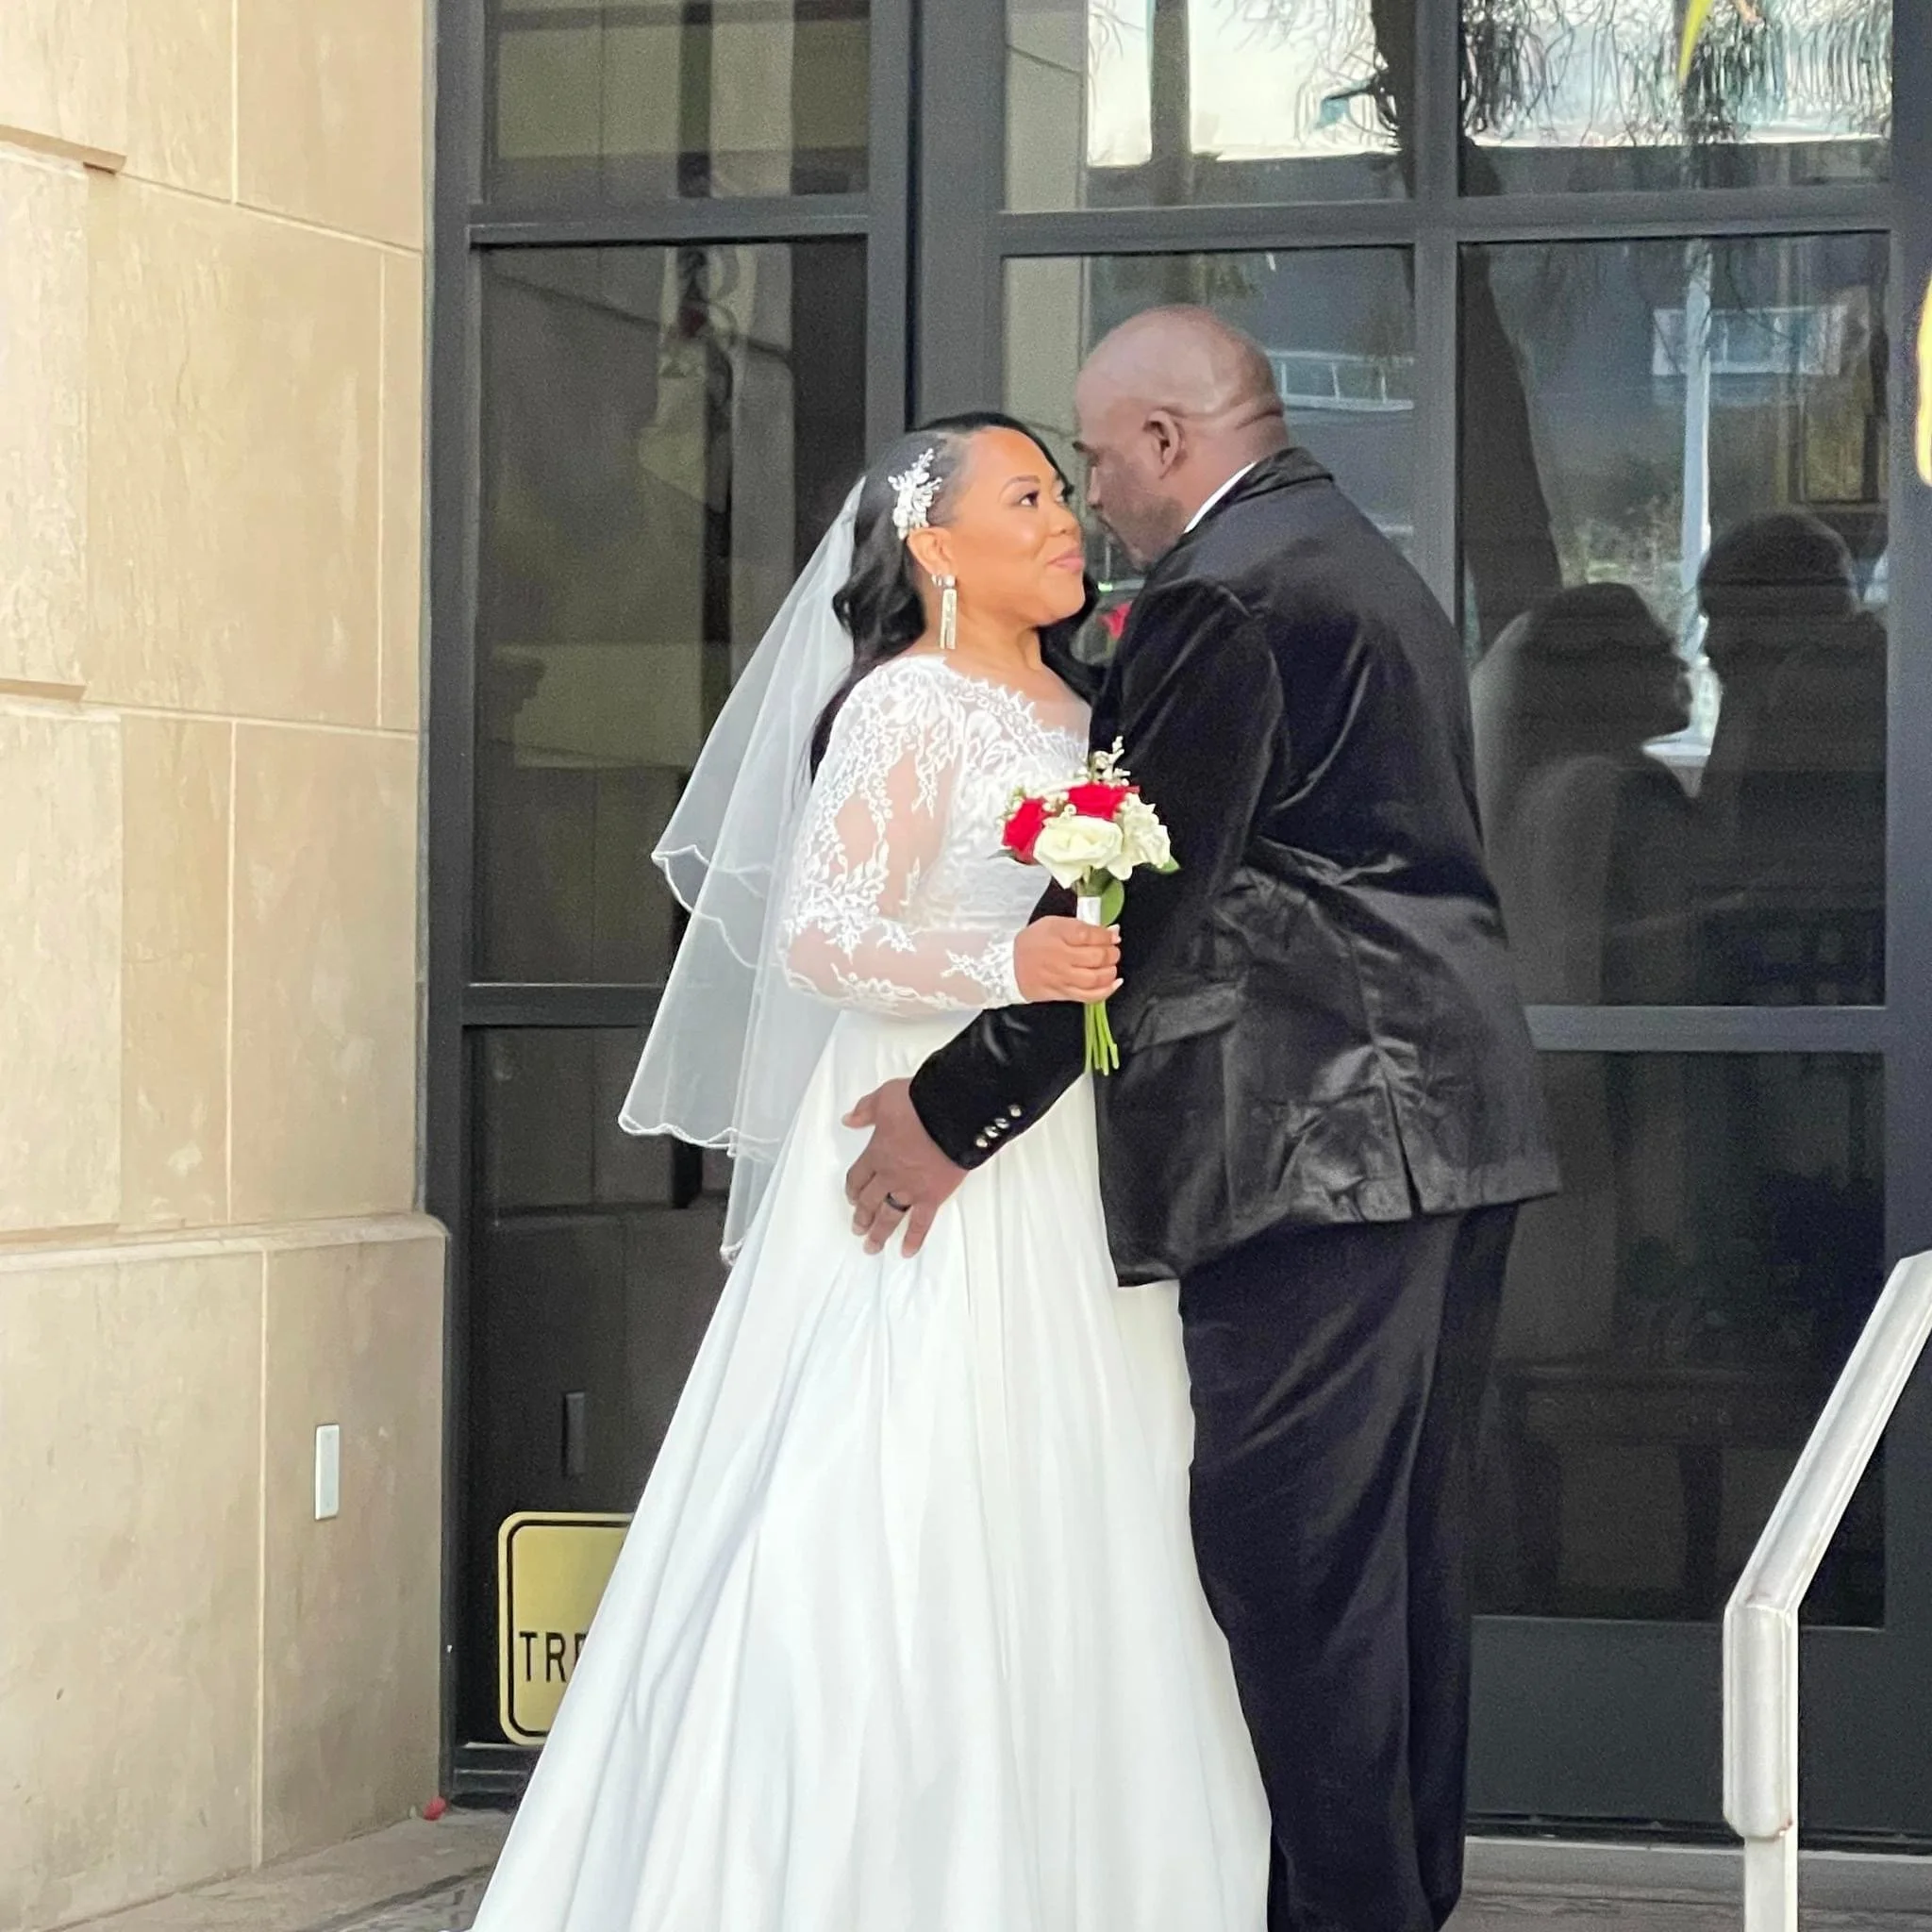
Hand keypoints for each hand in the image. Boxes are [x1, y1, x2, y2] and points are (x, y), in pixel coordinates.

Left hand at [843, 1079, 968, 1257]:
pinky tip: (906, 1251)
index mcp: (877, 1153)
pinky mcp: (932, 1196)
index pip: (858, 1176)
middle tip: (857, 1229)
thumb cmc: (920, 1103)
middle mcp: (889, 1176)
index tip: (851, 1198)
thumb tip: (848, 1119)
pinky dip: (914, 1238)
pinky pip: (921, 1223)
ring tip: (872, 1247)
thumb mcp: (885, 1097)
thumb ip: (865, 1110)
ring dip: (879, 1233)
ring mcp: (910, 1189)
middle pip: (870, 1201)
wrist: (952, 1113)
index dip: (853, 1189)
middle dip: (862, 1216)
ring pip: (889, 1216)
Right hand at [1013, 916, 1120, 1003]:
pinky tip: (1114, 983)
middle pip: (1097, 957)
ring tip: (1110, 965)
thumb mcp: (1053, 924)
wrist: (1010, 966)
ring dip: (1110, 971)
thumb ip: (1082, 926)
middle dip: (1112, 953)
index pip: (1090, 934)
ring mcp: (1063, 977)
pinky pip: (1090, 996)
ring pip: (1096, 978)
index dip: (1107, 936)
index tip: (1112, 936)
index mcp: (1058, 934)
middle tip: (1112, 950)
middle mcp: (1061, 957)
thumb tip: (1111, 932)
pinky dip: (1107, 990)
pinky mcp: (1064, 993)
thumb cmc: (1033, 943)